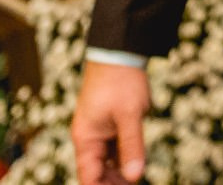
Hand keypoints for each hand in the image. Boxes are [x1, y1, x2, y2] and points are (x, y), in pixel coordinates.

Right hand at [73, 61, 149, 184]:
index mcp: (86, 139)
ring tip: (136, 180)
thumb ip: (132, 146)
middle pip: (97, 173)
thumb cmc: (121, 81)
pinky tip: (136, 167)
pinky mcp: (109, 126)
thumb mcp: (130, 114)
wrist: (119, 52)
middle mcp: (89, 138)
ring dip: (120, 175)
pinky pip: (114, 151)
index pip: (89, 177)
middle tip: (134, 184)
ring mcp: (99, 132)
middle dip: (113, 184)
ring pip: (107, 163)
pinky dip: (123, 160)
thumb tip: (134, 177)